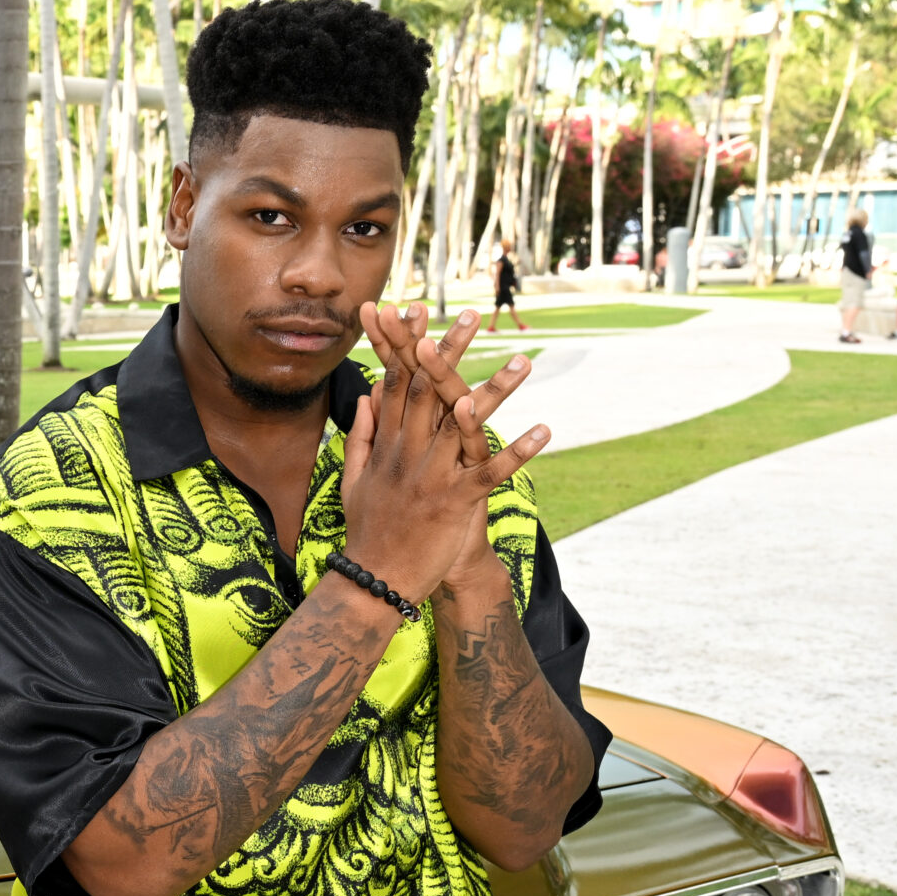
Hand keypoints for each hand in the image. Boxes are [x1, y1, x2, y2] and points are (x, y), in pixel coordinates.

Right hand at [342, 303, 546, 603]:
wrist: (374, 582)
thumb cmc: (366, 532)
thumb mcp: (353, 479)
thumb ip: (361, 436)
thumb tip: (368, 396)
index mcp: (386, 445)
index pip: (396, 383)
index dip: (406, 346)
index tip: (418, 313)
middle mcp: (407, 452)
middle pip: (430, 390)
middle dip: (449, 350)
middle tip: (472, 316)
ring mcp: (431, 476)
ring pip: (465, 424)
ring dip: (496, 390)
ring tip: (523, 361)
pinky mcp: (453, 502)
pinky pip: (491, 472)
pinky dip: (518, 451)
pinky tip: (544, 430)